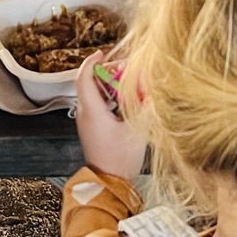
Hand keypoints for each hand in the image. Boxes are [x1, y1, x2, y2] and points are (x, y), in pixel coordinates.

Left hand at [74, 63, 146, 178]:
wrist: (109, 183)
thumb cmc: (119, 160)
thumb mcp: (137, 130)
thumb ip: (144, 106)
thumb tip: (152, 88)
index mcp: (92, 110)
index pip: (84, 78)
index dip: (92, 62)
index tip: (102, 53)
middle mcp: (85, 114)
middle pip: (89, 83)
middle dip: (106, 72)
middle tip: (124, 69)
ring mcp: (87, 122)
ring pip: (93, 94)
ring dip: (108, 85)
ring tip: (127, 83)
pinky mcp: (92, 129)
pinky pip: (97, 105)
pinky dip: (109, 97)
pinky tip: (125, 101)